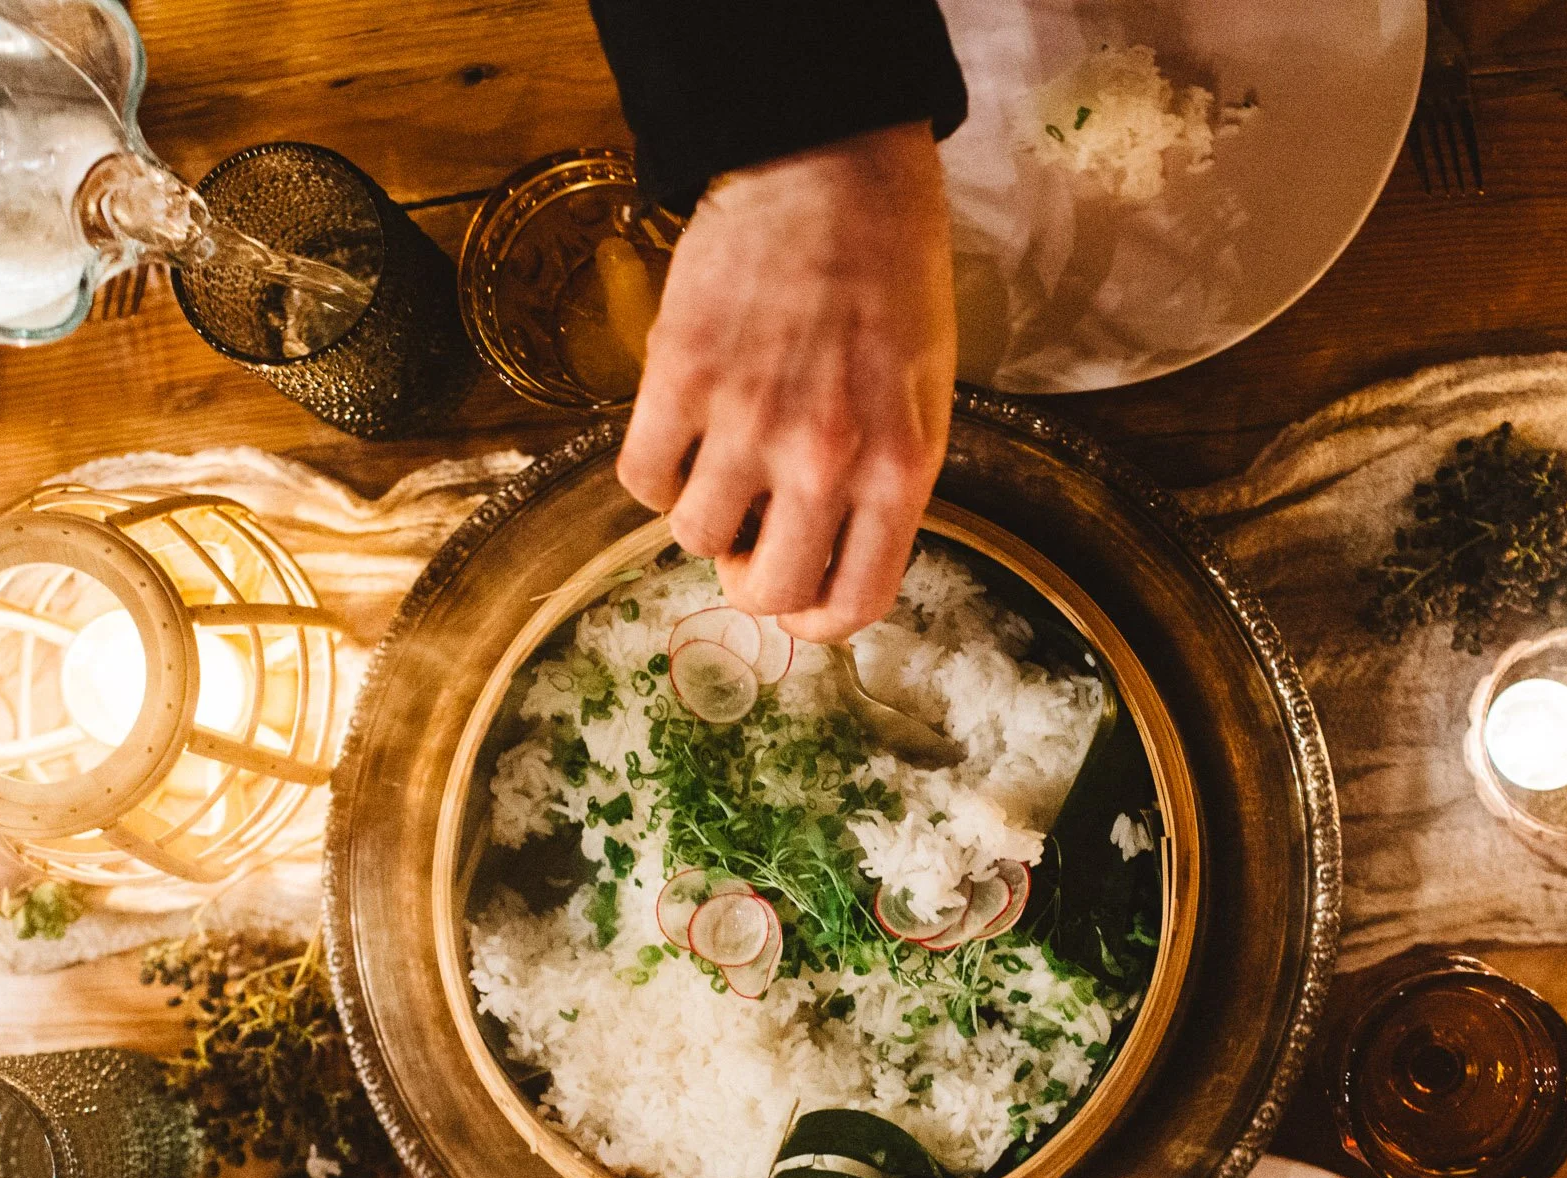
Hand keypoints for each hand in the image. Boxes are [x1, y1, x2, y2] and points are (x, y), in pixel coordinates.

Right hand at [617, 120, 954, 641]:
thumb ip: (882, 485)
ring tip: (720, 460)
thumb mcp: (924, 395)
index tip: (797, 595)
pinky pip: (642, 479)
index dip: (815, 618)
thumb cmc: (890, 280)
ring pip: (694, 538)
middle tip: (750, 533)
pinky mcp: (679, 375)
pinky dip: (656, 471)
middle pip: (767, 593)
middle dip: (753, 576)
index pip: (852, 604)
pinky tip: (681, 430)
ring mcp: (748, 419)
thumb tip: (824, 560)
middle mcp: (825, 459)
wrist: (832, 170)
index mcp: (898, 469)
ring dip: (703, 514)